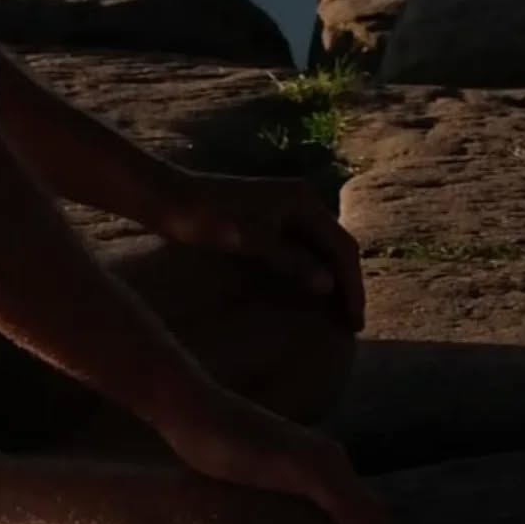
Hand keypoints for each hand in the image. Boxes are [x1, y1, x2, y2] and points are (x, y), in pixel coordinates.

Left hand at [153, 169, 365, 330]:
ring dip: (334, 280)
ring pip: (323, 248)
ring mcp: (288, 208)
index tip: (354, 322)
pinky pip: (306, 248)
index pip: (342, 247)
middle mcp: (303, 200)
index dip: (352, 286)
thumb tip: (329, 284)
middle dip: (348, 285)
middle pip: (338, 246)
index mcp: (304, 200)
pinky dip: (314, 272)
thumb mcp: (251, 241)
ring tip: (339, 316)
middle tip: (352, 326)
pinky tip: (313, 295)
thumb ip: (291, 260)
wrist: (170, 197)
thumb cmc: (207, 217)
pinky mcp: (273, 219)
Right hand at [159, 385, 391, 523]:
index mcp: (321, 463)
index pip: (362, 510)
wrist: (193, 410)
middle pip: (375, 516)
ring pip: (368, 513)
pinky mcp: (303, 465)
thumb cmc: (212, 444)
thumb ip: (268, 502)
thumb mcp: (250, 481)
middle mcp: (330, 458)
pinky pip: (343, 505)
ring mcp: (319, 459)